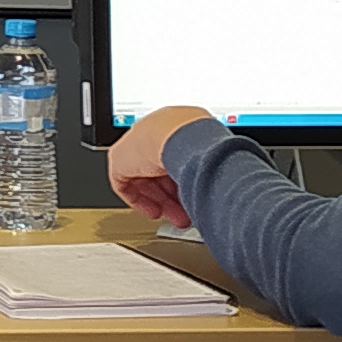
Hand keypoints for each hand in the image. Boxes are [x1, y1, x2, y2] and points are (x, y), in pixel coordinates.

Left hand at [105, 106, 216, 223]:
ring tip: (178, 218)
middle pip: (161, 170)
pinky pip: (126, 184)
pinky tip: (155, 211)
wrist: (179, 136)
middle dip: (175, 196)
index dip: (186, 180)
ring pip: (147, 179)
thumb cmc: (202, 140)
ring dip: (163, 202)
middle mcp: (156, 131)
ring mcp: (137, 142)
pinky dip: (140, 200)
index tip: (195, 195)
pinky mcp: (119, 158)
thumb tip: (222, 183)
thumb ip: (209, 165)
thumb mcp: (211, 154)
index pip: (178, 156)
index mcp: (178, 123)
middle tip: (187, 213)